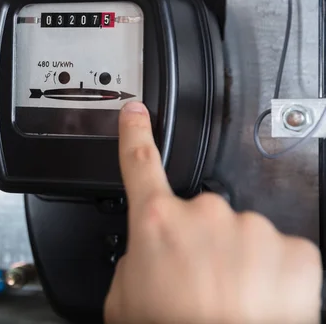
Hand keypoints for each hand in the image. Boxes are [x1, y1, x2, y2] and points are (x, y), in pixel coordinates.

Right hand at [104, 102, 321, 323]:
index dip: (135, 133)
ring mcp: (253, 229)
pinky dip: (273, 278)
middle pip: (199, 216)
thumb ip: (131, 263)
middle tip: (196, 284)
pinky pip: (281, 256)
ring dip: (238, 264)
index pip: (140, 162)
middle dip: (199, 244)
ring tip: (230, 303)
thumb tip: (145, 257)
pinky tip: (259, 305)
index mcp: (157, 221)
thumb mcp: (122, 300)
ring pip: (243, 237)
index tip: (136, 113)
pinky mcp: (295, 252)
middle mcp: (205, 215)